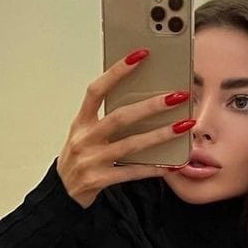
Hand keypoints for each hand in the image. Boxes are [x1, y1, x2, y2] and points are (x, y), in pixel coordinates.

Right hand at [55, 50, 195, 208]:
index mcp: (80, 122)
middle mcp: (84, 139)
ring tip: (185, 125)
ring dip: (160, 135)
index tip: (141, 54)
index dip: (117, 71)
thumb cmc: (79, 157)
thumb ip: (107, 118)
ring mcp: (90, 161)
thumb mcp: (86, 133)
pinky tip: (171, 164)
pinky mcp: (98, 180)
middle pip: (120, 117)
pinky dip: (152, 168)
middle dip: (151, 105)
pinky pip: (130, 173)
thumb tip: (143, 98)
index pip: (97, 90)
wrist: (62, 192)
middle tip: (178, 95)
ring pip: (130, 145)